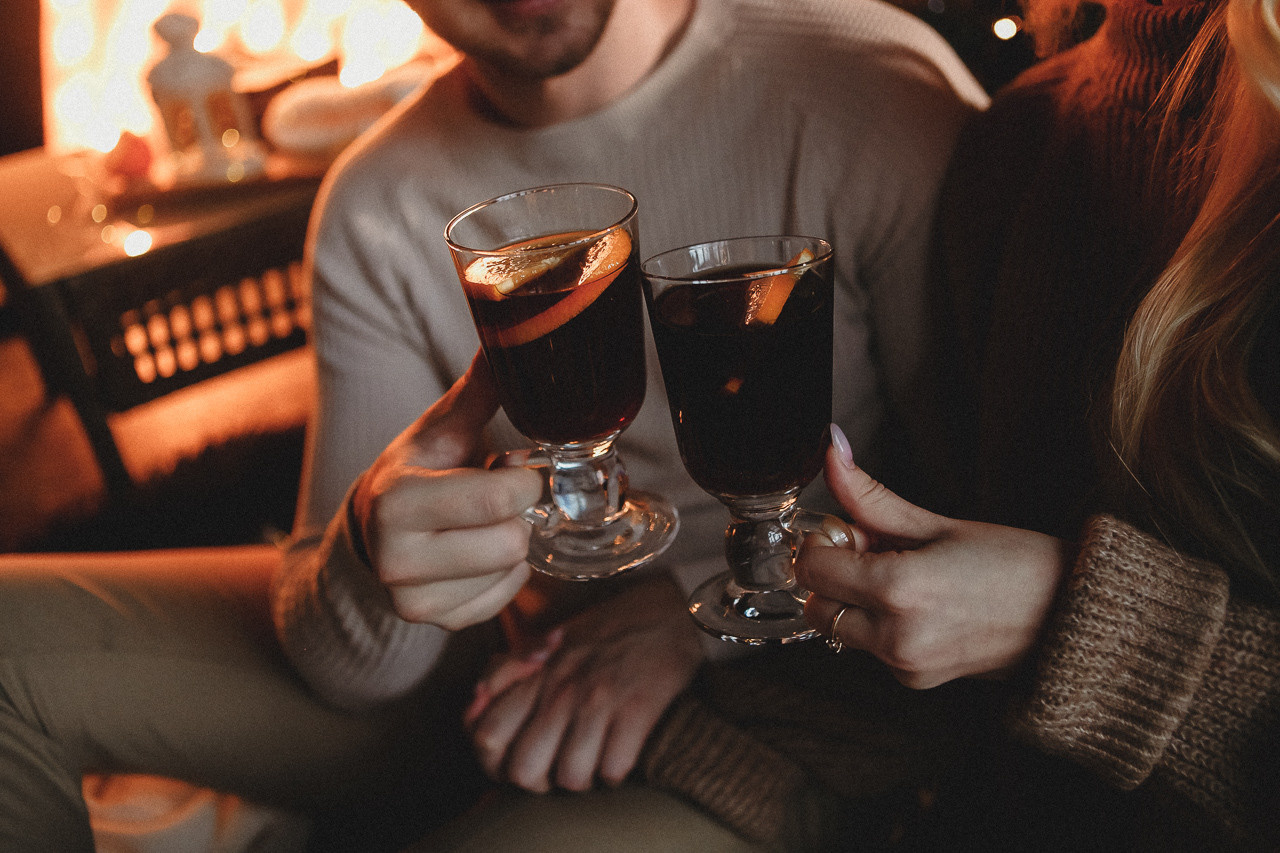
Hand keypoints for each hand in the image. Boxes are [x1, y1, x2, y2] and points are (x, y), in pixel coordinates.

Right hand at [351, 352, 542, 630]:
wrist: (373, 529)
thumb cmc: (416, 469)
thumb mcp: (440, 429)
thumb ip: (479, 390)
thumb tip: (511, 336)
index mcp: (396, 501)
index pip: (498, 499)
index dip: (524, 479)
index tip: (510, 465)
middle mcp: (396, 558)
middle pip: (511, 542)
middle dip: (517, 514)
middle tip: (495, 496)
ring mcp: (413, 599)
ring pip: (511, 572)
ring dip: (511, 544)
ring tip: (480, 523)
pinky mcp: (436, 622)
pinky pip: (504, 600)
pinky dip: (505, 575)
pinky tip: (480, 551)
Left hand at [464, 575, 702, 791]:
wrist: (671, 609)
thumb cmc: (607, 631)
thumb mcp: (549, 641)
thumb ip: (508, 670)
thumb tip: (476, 698)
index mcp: (535, 674)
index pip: (486, 737)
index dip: (496, 764)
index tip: (520, 759)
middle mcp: (560, 689)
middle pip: (524, 771)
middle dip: (541, 782)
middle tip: (559, 768)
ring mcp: (598, 700)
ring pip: (571, 778)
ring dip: (584, 779)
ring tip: (594, 761)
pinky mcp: (637, 710)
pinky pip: (614, 770)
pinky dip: (618, 772)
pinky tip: (621, 753)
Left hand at [796, 427, 1070, 688]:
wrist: (1073, 617)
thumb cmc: (1017, 563)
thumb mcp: (938, 523)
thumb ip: (871, 498)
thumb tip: (831, 452)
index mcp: (899, 590)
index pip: (812, 569)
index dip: (824, 543)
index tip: (854, 530)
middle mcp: (896, 638)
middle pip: (816, 605)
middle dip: (833, 575)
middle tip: (877, 552)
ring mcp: (907, 666)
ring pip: (840, 628)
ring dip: (855, 601)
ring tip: (907, 577)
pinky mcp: (917, 680)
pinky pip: (871, 648)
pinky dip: (879, 623)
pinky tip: (923, 604)